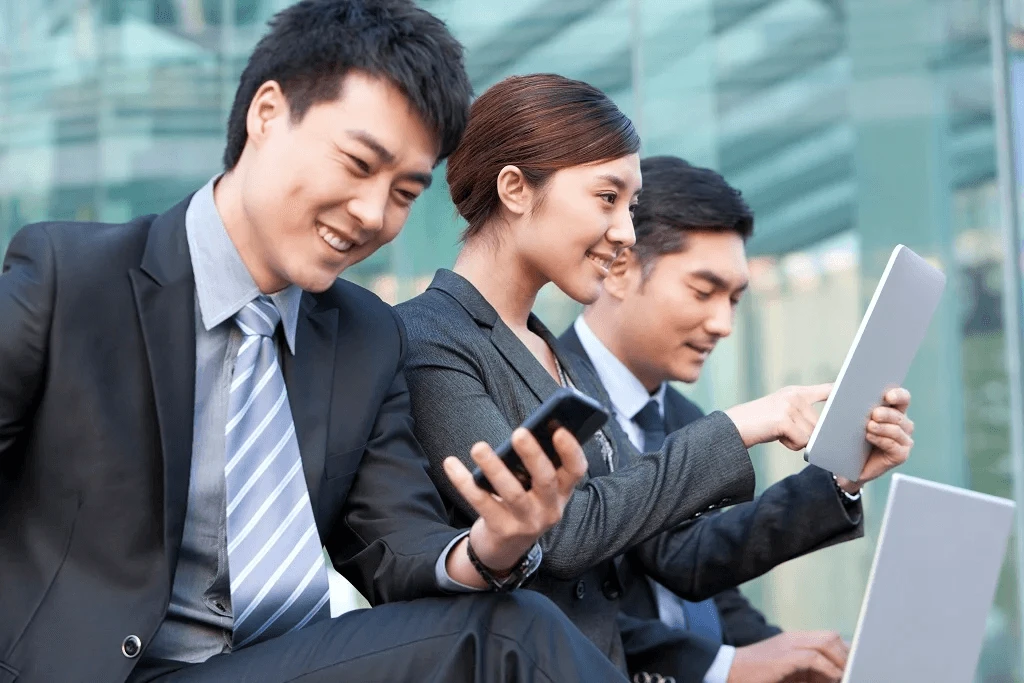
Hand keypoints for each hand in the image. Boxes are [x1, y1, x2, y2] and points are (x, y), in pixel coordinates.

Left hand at [444, 427, 586, 576]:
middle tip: (519, 433)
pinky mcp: (502, 530)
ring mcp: (526, 522)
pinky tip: (450, 464)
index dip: (571, 450)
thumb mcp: (537, 492)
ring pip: (513, 493)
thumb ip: (535, 467)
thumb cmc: (522, 507)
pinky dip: (464, 482)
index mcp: (561, 493)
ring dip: (494, 468)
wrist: (504, 550)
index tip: (560, 430)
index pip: (576, 470)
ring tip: (478, 448)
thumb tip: (521, 433)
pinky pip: (482, 502)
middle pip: (546, 480)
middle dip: (533, 455)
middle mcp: (549, 509)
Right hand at [724, 384, 832, 449]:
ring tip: (777, 433)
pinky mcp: (784, 419)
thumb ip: (801, 416)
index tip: (855, 390)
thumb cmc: (757, 425)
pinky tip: (776, 436)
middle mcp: (794, 396)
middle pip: (819, 424)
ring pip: (811, 435)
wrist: (733, 427)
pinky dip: (790, 445)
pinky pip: (802, 441)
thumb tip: (822, 432)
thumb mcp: (782, 414)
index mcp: (795, 392)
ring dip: (797, 441)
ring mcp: (789, 406)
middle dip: (806, 434)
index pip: (825, 390)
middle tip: (784, 431)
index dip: (840, 392)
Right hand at [727, 631, 848, 682]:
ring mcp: (787, 646)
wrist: (726, 672)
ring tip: (847, 676)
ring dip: (841, 662)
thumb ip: (807, 674)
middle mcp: (792, 639)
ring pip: (826, 643)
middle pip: (831, 637)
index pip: (828, 639)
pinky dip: (828, 670)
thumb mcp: (786, 674)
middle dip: (846, 656)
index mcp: (793, 642)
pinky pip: (813, 658)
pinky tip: (834, 679)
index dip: (845, 653)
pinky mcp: (783, 657)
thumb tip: (833, 677)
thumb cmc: (755, 677)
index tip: (855, 667)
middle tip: (855, 672)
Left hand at [835, 387, 912, 493]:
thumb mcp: (843, 415)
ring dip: (883, 427)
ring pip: (897, 430)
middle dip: (887, 413)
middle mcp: (902, 424)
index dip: (898, 395)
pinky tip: (869, 436)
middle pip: (899, 415)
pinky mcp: (900, 455)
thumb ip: (843, 400)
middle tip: (874, 413)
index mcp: (892, 409)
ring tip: (869, 426)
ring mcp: (903, 440)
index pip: (902, 398)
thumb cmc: (847, 436)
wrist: (845, 464)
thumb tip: (836, 388)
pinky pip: (894, 446)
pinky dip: (882, 440)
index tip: (887, 395)